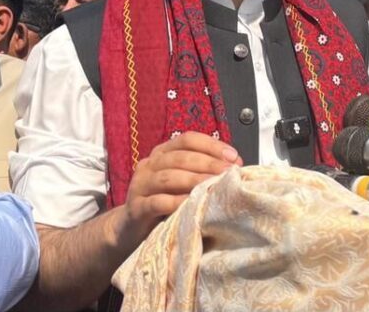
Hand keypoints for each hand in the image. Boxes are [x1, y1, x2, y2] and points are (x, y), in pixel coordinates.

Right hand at [121, 132, 240, 240]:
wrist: (132, 228)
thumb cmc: (166, 200)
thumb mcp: (184, 181)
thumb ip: (203, 170)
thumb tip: (236, 165)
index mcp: (163, 153)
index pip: (188, 139)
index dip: (212, 145)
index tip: (234, 156)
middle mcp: (150, 164)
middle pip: (180, 157)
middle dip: (209, 163)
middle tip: (229, 172)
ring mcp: (140, 185)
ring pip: (168, 177)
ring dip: (195, 180)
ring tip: (214, 186)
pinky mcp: (135, 208)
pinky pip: (156, 202)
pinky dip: (176, 202)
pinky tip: (192, 204)